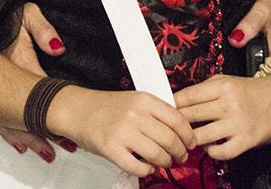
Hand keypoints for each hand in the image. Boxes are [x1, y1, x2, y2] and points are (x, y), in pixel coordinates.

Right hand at [0, 3, 67, 160]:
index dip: (47, 116)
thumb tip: (57, 47)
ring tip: (43, 152)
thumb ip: (43, 28)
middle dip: (37, 134)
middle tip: (56, 148)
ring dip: (25, 137)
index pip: (34, 98)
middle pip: (20, 116)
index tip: (62, 131)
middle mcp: (3, 82)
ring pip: (7, 120)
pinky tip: (19, 143)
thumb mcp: (25, 14)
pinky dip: (10, 131)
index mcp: (16, 67)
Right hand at [51, 86, 194, 177]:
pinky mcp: (111, 149)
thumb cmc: (108, 108)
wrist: (78, 110)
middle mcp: (135, 115)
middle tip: (181, 157)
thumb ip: (156, 113)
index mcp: (144, 100)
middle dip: (180, 152)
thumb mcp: (135, 100)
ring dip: (165, 162)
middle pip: (170, 139)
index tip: (192, 143)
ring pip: (157, 154)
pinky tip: (147, 168)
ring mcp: (123, 132)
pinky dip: (146, 170)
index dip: (188, 135)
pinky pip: (137, 166)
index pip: (177, 119)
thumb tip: (181, 132)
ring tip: (165, 163)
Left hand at [174, 73, 270, 159]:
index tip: (163, 110)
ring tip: (187, 139)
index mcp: (222, 86)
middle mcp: (229, 104)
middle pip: (190, 116)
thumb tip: (176, 101)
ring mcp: (237, 124)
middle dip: (176, 124)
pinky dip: (210, 151)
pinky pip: (219, 152)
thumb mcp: (226, 81)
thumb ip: (203, 90)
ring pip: (201, 136)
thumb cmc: (249, 91)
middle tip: (168, 128)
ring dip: (190, 140)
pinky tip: (210, 146)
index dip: (171, 105)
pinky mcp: (246, 141)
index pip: (187, 96)